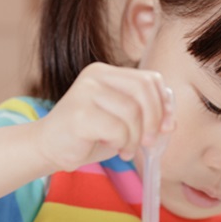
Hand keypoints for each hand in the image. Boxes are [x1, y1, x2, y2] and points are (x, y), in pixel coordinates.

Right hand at [35, 63, 175, 171]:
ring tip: (127, 149)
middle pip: (144, 90)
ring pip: (132, 112)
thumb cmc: (89, 135)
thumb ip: (146, 116)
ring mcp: (85, 92)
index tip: (165, 127)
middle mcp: (95, 76)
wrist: (49, 148)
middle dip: (153, 120)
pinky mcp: (79, 114)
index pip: (150, 79)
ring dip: (136, 137)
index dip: (164, 103)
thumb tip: (171, 122)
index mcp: (107, 72)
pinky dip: (122, 143)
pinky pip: (117, 129)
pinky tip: (116, 149)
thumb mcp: (122, 122)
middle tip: (148, 142)